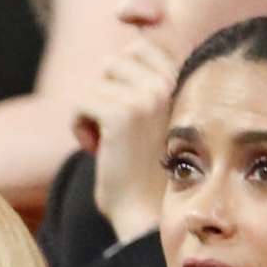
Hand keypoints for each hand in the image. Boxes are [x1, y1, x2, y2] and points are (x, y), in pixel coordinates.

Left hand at [73, 40, 179, 243]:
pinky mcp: (121, 114)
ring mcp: (148, 98)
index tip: (127, 115)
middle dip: (106, 94)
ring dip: (93, 111)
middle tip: (116, 131)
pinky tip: (98, 151)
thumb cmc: (150, 173)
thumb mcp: (156, 121)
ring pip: (97, 82)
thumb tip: (124, 52)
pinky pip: (82, 102)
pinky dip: (80, 127)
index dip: (122, 78)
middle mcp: (172, 86)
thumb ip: (148, 86)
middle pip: (114, 62)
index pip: (141, 48)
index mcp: (185, 84)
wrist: (147, 218)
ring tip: (109, 143)